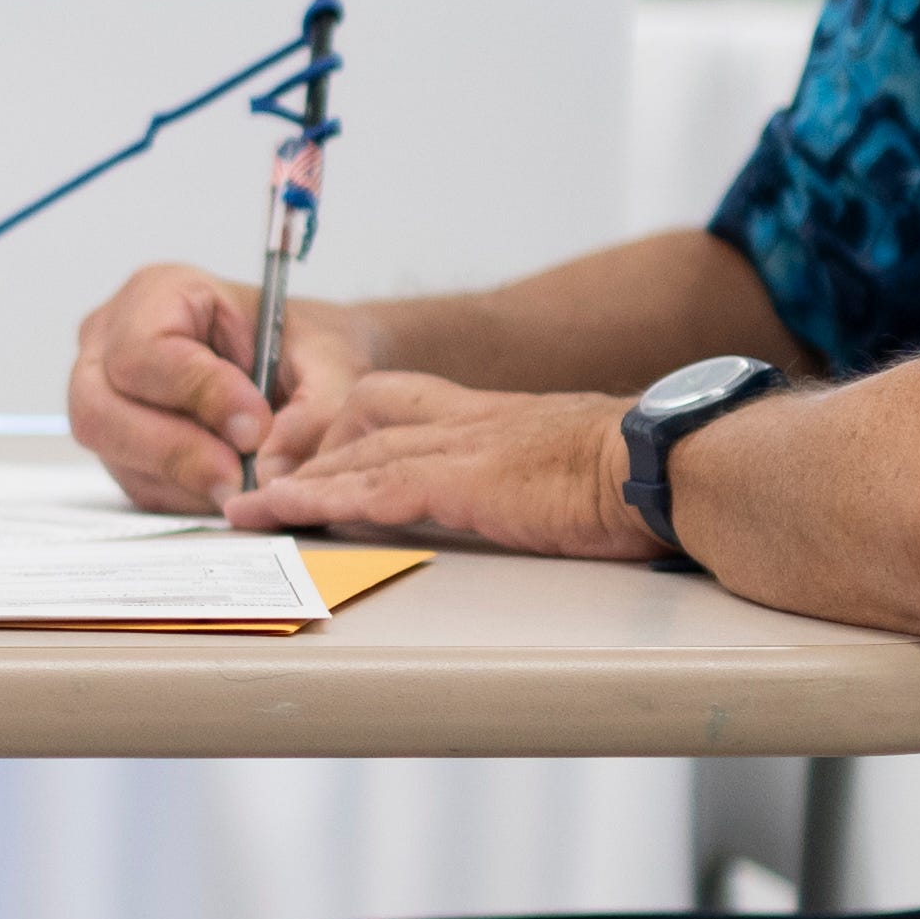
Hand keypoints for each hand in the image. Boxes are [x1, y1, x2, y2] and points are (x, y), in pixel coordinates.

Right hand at [68, 259, 363, 511]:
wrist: (304, 368)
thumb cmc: (303, 346)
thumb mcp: (331, 362)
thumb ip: (314, 410)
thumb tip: (270, 469)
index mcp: (157, 294)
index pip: (145, 350)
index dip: (197, 393)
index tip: (253, 426)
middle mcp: (110, 344)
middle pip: (101, 409)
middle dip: (177, 450)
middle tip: (241, 477)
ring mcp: (104, 399)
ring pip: (113, 454)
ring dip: (183, 478)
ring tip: (246, 482)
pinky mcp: (119, 449)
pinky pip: (135, 484)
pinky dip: (185, 494)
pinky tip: (229, 483)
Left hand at [225, 367, 655, 564]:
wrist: (673, 461)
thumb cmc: (648, 473)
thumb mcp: (585, 469)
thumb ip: (551, 480)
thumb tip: (563, 504)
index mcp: (499, 417)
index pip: (407, 405)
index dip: (355, 425)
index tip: (318, 449)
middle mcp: (471, 421)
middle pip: (366, 422)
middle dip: (311, 451)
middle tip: (267, 482)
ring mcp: (463, 448)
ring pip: (355, 454)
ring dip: (294, 482)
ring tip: (246, 509)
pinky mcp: (462, 481)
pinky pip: (369, 487)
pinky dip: (317, 501)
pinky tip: (279, 513)